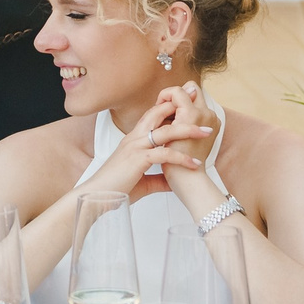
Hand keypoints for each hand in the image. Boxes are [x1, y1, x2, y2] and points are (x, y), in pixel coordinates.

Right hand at [93, 90, 214, 197]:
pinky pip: (164, 154)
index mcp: (134, 140)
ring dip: (188, 129)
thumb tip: (174, 182)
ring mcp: (135, 147)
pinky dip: (181, 158)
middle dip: (180, 107)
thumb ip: (159, 178)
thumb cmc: (117, 189)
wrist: (97, 198)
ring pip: (165, 131)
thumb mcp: (143, 182)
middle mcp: (134, 139)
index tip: (190, 108)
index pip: (153, 115)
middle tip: (201, 105)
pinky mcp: (137, 159)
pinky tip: (194, 164)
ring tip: (206, 131)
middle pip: (159, 113)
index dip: (170, 109)